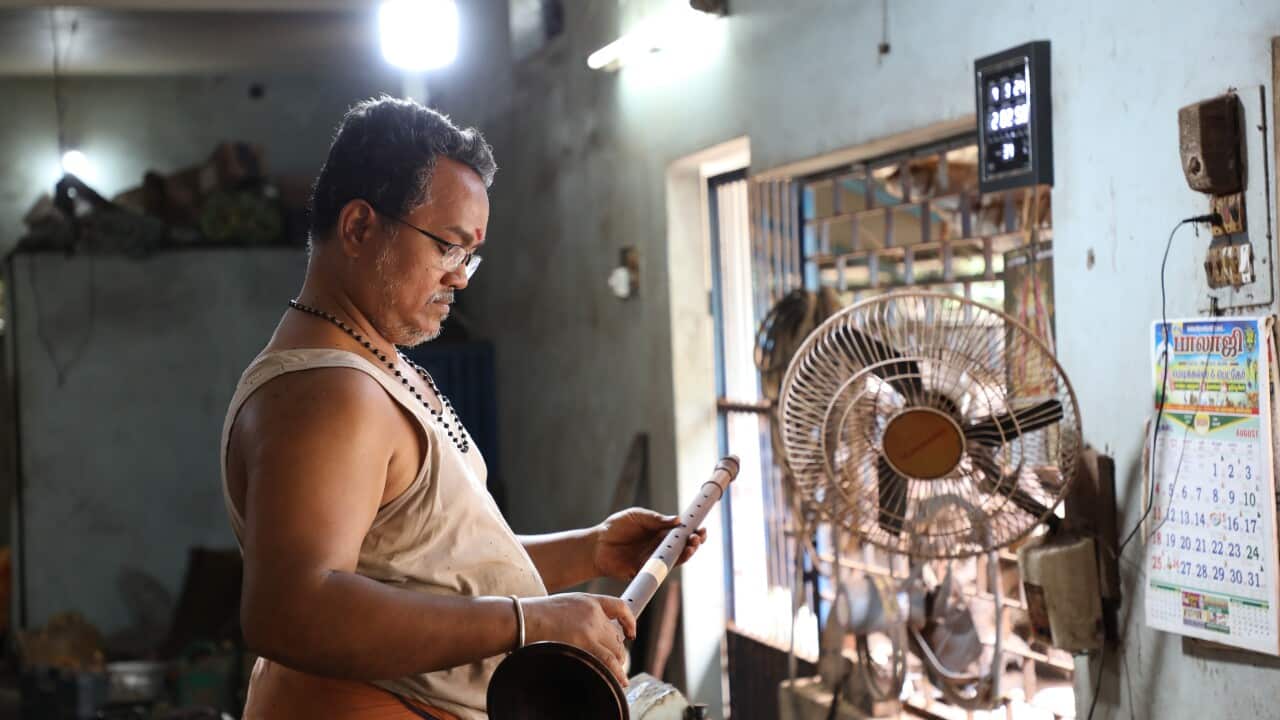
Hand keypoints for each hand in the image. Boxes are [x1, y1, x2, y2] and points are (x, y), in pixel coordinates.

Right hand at [521, 593, 636, 686]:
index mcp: (588, 600)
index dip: (629, 621)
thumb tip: (593, 635)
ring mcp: (590, 628)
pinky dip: (617, 673)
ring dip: (616, 663)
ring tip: (614, 673)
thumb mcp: (564, 606)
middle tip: (613, 662)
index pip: (619, 607)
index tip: (631, 633)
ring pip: (615, 649)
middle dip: (617, 650)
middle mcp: (593, 612)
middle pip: (616, 635)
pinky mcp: (585, 644)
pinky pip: (609, 662)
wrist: (522, 619)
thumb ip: (581, 615)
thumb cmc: (535, 616)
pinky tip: (619, 680)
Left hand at [592, 507, 707, 580]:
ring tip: (692, 545)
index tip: (701, 527)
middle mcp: (660, 546)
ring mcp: (654, 559)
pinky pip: (662, 570)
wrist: (597, 545)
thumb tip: (678, 520)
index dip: (693, 530)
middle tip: (698, 537)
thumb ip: (656, 519)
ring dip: (687, 553)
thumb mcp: (637, 516)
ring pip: (676, 559)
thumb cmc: (616, 527)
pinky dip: (671, 566)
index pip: (681, 532)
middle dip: (694, 542)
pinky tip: (677, 558)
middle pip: (683, 546)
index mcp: (660, 531)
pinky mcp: (647, 571)